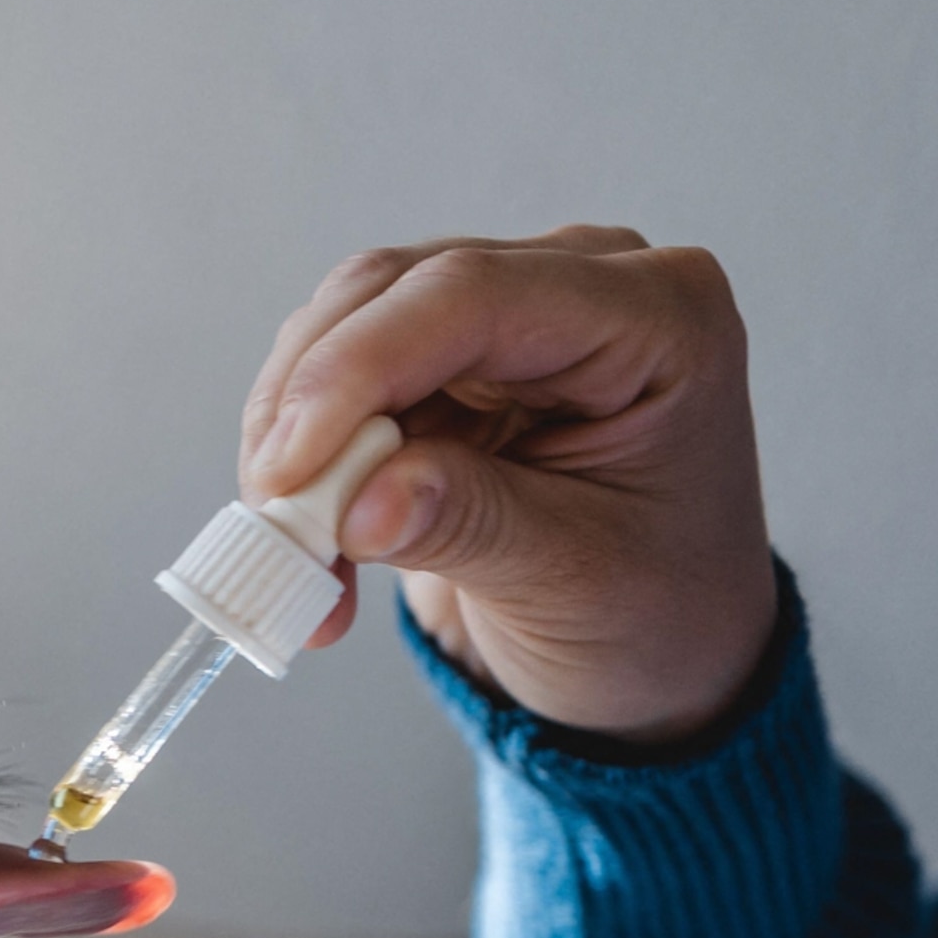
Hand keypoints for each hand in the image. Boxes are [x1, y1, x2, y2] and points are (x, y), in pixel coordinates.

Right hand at [242, 228, 774, 743]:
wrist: (662, 653)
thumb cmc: (658, 612)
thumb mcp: (575, 581)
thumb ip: (469, 526)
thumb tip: (355, 505)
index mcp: (658, 318)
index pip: (476, 294)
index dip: (360, 369)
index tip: (288, 470)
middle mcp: (583, 284)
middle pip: (394, 293)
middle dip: (311, 405)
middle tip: (275, 523)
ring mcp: (511, 313)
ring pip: (346, 327)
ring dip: (295, 440)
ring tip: (301, 559)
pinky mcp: (449, 356)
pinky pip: (338, 380)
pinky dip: (306, 463)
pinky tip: (316, 548)